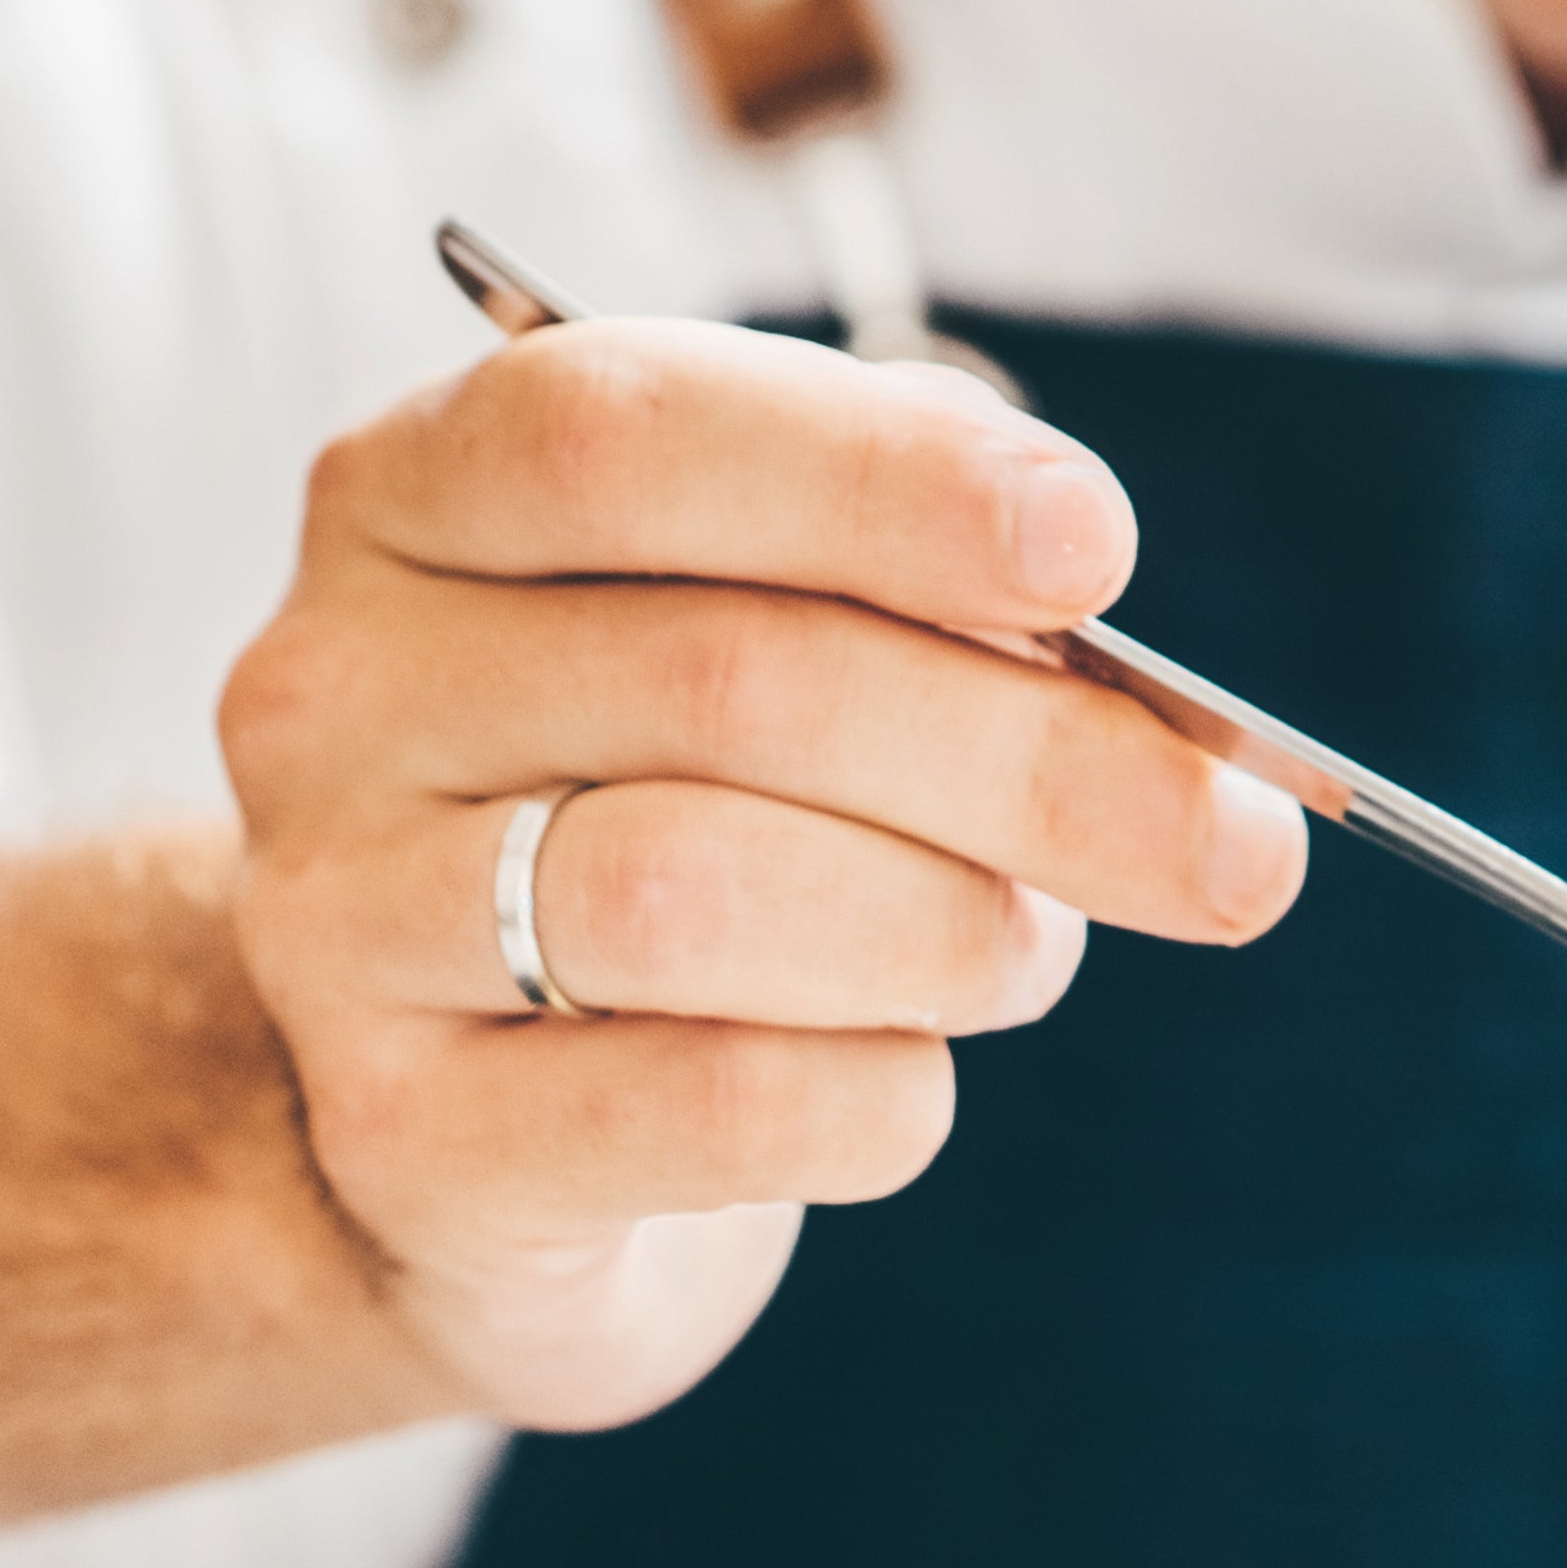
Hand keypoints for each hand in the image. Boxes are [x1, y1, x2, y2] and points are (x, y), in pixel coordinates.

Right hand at [219, 321, 1307, 1426]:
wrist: (467, 1138)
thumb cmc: (664, 828)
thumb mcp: (760, 657)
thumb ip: (912, 611)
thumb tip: (1148, 691)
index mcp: (417, 497)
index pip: (626, 429)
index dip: (884, 479)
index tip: (1099, 550)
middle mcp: (334, 687)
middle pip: (724, 678)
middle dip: (1029, 762)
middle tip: (1232, 852)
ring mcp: (335, 917)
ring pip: (696, 892)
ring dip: (942, 929)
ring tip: (1020, 959)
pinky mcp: (401, 1136)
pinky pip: (702, 1104)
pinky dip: (871, 1094)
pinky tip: (907, 1084)